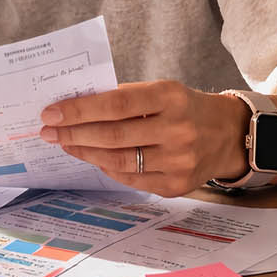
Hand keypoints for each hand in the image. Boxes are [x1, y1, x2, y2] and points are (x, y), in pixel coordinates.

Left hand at [39, 81, 249, 196]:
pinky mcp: (176, 185)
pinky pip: (131, 179)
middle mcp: (178, 130)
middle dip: (73, 133)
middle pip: (114, 135)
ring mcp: (179, 161)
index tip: (51, 112)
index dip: (80, 109)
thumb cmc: (185, 108)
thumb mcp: (162, 91)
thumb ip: (124, 97)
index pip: (117, 102)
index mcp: (171, 97)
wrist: (229, 135)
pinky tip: (91, 157)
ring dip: (84, 152)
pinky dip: (106, 167)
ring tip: (64, 144)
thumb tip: (76, 107)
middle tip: (47, 131)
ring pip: (119, 160)